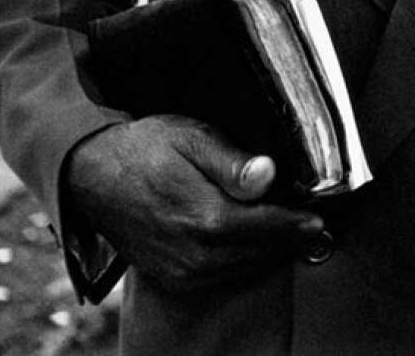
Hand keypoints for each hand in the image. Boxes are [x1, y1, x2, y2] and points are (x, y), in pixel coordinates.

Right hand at [64, 116, 326, 291]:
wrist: (90, 174)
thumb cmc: (145, 148)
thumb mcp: (191, 138)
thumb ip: (233, 162)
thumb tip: (268, 175)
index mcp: (204, 218)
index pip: (269, 228)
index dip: (300, 222)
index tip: (324, 215)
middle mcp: (194, 253)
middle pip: (262, 252)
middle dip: (291, 237)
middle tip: (316, 220)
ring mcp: (181, 270)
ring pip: (244, 268)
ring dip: (271, 251)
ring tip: (293, 230)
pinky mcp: (171, 278)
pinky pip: (221, 276)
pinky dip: (244, 261)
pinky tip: (256, 242)